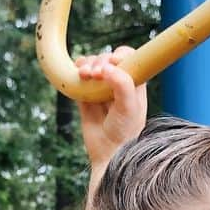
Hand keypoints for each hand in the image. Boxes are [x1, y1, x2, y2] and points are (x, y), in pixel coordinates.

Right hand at [75, 46, 146, 171]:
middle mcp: (118, 83)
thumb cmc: (126, 131)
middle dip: (99, 61)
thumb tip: (106, 68)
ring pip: (92, 66)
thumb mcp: (129, 106)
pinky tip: (76, 74)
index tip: (111, 63)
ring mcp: (101, 89)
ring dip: (86, 65)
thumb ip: (122, 84)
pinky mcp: (85, 97)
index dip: (117, 56)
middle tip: (94, 74)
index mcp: (134, 82)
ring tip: (84, 74)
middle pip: (107, 60)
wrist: (109, 152)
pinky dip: (74, 72)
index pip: (127, 57)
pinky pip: (78, 79)